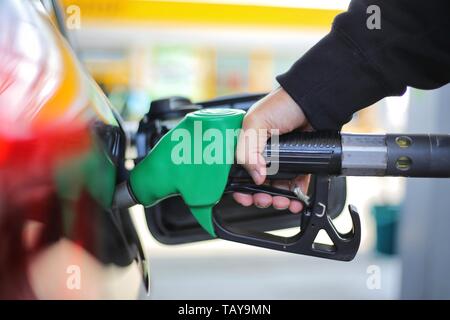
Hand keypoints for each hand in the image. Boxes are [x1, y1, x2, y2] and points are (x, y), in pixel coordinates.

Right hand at [233, 87, 310, 212]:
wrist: (314, 100)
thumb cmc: (283, 103)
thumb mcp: (255, 124)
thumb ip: (247, 151)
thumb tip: (255, 177)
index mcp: (248, 144)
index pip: (238, 171)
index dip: (240, 187)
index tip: (244, 196)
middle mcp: (263, 153)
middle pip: (258, 184)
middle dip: (260, 196)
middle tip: (264, 199)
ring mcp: (282, 159)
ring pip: (277, 187)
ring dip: (278, 199)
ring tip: (282, 202)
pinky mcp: (300, 162)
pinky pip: (296, 184)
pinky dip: (296, 195)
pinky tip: (296, 200)